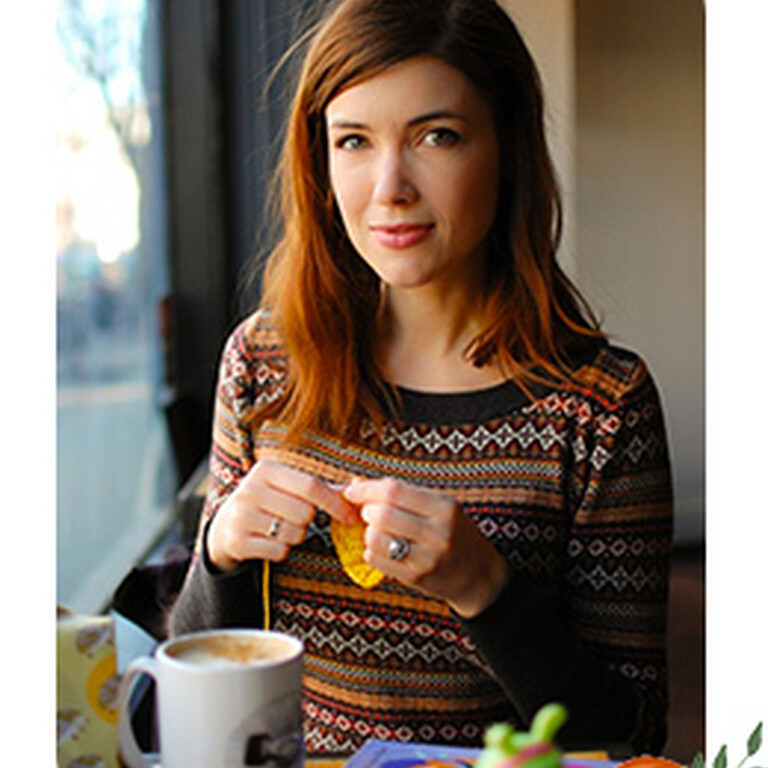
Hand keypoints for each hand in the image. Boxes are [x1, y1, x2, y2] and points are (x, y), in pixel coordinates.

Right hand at [207, 459, 357, 571]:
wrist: (224, 527)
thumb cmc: (267, 503)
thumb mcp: (287, 488)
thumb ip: (320, 488)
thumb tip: (357, 488)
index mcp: (266, 470)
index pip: (311, 486)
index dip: (335, 503)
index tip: (350, 517)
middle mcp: (250, 489)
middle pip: (304, 512)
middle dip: (307, 521)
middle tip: (293, 518)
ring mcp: (240, 515)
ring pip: (292, 533)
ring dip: (294, 536)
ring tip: (278, 528)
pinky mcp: (236, 540)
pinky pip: (278, 551)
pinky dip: (280, 551)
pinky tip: (268, 541)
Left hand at [343, 477, 508, 617]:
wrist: (478, 575)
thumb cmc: (455, 533)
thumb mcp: (439, 506)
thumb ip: (402, 494)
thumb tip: (357, 483)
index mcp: (444, 508)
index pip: (394, 491)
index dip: (367, 488)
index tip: (353, 489)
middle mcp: (437, 532)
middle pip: (382, 514)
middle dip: (366, 510)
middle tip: (369, 511)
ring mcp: (426, 558)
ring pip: (375, 538)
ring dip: (368, 531)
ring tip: (379, 530)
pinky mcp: (415, 578)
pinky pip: (376, 559)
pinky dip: (372, 550)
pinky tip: (383, 547)